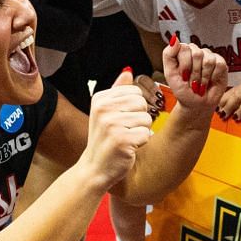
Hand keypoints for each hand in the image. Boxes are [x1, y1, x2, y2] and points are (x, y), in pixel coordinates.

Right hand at [82, 70, 154, 187]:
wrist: (95, 168)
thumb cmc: (105, 140)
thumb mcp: (106, 112)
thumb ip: (118, 91)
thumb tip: (128, 72)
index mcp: (100, 99)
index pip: (135, 91)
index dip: (135, 107)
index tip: (122, 119)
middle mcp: (103, 109)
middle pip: (142, 103)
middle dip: (140, 118)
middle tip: (125, 130)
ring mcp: (111, 124)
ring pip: (146, 118)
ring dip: (141, 131)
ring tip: (126, 138)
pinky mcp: (121, 140)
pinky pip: (146, 134)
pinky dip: (141, 143)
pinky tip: (128, 147)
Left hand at [161, 38, 228, 116]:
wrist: (196, 105)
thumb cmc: (183, 90)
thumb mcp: (170, 74)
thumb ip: (168, 54)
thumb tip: (175, 39)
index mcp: (184, 52)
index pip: (184, 48)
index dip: (184, 65)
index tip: (183, 77)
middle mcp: (197, 51)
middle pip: (197, 54)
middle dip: (194, 73)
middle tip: (192, 83)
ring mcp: (209, 56)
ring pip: (208, 60)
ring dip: (203, 77)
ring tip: (200, 84)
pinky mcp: (221, 64)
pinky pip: (219, 64)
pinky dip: (213, 77)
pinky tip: (210, 82)